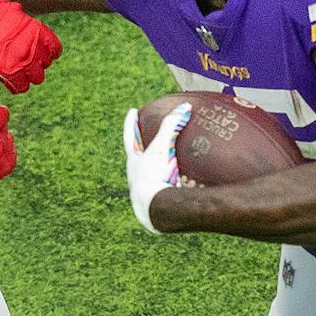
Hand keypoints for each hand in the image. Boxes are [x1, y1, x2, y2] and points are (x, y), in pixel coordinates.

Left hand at [0, 0, 62, 93]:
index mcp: (9, 70)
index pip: (22, 88)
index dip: (13, 82)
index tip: (4, 72)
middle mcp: (24, 58)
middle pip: (37, 78)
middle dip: (26, 74)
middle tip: (14, 62)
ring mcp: (34, 44)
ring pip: (46, 65)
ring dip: (37, 62)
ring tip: (24, 53)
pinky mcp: (40, 30)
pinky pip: (56, 48)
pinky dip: (51, 51)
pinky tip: (39, 48)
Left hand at [122, 104, 188, 232]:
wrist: (153, 208)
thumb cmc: (154, 175)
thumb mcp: (162, 148)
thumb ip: (171, 126)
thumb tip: (185, 107)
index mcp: (134, 162)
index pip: (130, 136)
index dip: (130, 123)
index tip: (132, 111)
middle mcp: (135, 177)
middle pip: (136, 158)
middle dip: (141, 149)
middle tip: (147, 140)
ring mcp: (143, 194)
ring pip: (149, 179)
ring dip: (158, 173)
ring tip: (171, 168)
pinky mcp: (154, 208)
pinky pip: (164, 194)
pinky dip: (173, 190)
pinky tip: (185, 193)